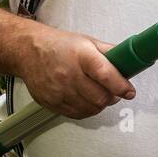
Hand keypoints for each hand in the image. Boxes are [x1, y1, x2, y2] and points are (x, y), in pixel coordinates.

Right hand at [16, 27, 135, 118]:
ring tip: (99, 94)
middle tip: (114, 92)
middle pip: (100, 97)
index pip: (106, 75)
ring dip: (100, 104)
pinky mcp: (51, 102)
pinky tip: (85, 99)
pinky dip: (87, 110)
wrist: (27, 51)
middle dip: (112, 97)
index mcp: (82, 55)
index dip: (121, 86)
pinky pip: (77, 114)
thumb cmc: (58, 45)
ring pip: (91, 109)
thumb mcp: (87, 41)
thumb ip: (110, 52)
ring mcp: (59, 90)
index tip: (129, 91)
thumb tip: (130, 62)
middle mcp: (69, 74)